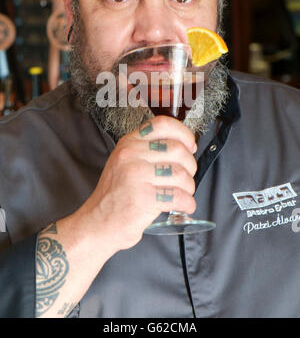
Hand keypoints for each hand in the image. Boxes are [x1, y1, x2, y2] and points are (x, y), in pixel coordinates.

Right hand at [82, 115, 197, 251]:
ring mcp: (136, 176)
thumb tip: (185, 146)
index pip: (162, 124)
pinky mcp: (143, 198)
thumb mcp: (125, 162)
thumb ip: (149, 150)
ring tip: (182, 193)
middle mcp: (131, 155)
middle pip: (178, 150)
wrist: (99, 222)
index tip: (190, 145)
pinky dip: (187, 203)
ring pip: (181, 174)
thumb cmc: (116, 195)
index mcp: (129, 143)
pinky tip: (182, 206)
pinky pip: (178, 196)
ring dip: (188, 187)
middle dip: (190, 166)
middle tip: (184, 177)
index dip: (183, 133)